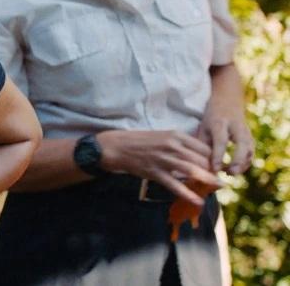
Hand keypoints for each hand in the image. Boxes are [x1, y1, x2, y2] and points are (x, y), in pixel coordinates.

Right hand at [98, 130, 220, 205]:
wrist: (117, 147)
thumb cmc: (141, 141)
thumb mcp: (163, 136)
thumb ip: (181, 144)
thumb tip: (200, 156)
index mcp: (176, 135)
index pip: (204, 148)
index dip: (215, 159)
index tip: (220, 167)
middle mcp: (172, 146)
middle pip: (201, 160)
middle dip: (214, 171)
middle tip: (221, 180)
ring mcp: (163, 159)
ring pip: (192, 171)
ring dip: (207, 181)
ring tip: (217, 188)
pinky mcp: (155, 172)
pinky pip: (175, 185)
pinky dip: (188, 194)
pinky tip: (198, 201)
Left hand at [195, 101, 253, 173]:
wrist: (228, 100)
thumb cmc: (211, 118)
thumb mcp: (203, 127)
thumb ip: (202, 145)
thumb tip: (200, 166)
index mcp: (219, 122)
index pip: (221, 141)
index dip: (218, 156)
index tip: (215, 169)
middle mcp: (235, 127)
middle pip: (242, 144)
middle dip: (237, 160)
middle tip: (230, 173)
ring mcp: (246, 131)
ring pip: (249, 149)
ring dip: (242, 164)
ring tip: (230, 174)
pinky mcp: (251, 137)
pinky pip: (251, 152)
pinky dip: (245, 163)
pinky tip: (236, 170)